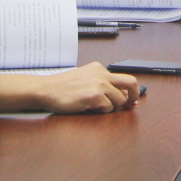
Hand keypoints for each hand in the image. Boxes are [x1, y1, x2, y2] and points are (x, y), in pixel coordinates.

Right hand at [0, 63, 139, 112]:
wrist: (46, 90)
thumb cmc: (62, 88)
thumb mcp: (84, 79)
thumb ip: (100, 83)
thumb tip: (119, 95)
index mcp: (99, 68)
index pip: (122, 77)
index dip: (130, 90)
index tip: (132, 99)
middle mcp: (102, 74)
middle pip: (130, 82)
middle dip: (134, 95)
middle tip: (131, 105)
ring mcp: (99, 84)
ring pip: (120, 99)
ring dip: (112, 107)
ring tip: (98, 107)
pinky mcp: (95, 96)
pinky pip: (108, 108)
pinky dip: (102, 111)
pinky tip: (90, 108)